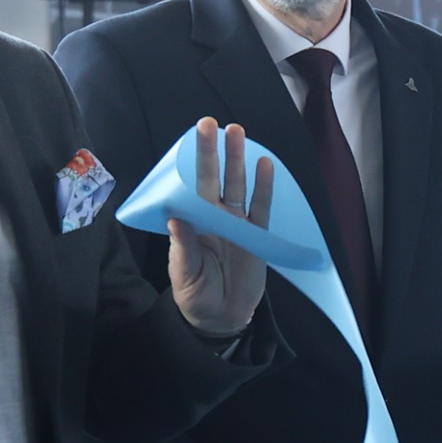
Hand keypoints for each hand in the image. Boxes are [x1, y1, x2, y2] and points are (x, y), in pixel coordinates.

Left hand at [168, 118, 274, 337]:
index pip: (191, 186)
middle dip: (214, 152)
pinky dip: (264, 188)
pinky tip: (265, 165)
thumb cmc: (196, 296)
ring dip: (238, 161)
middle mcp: (214, 218)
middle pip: (214, 179)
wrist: (221, 318)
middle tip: (213, 124)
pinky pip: (261, 208)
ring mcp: (236, 224)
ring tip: (238, 133)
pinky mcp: (256, 237)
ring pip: (237, 186)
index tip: (193, 137)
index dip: (193, 162)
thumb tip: (176, 220)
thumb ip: (184, 249)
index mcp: (193, 223)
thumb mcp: (185, 276)